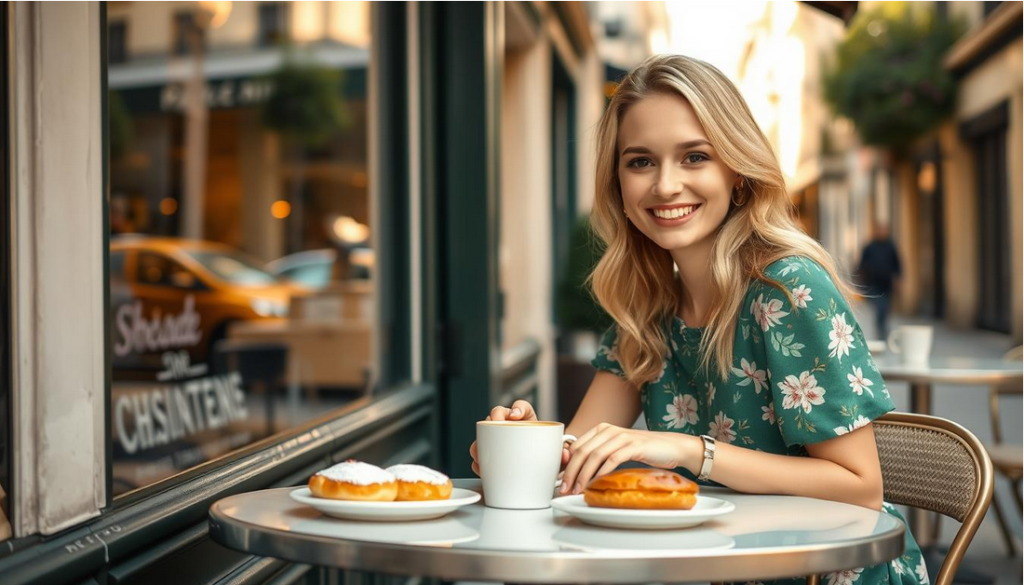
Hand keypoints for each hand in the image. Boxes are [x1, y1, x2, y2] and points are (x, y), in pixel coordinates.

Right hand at [468, 400, 570, 475]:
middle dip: (495, 417)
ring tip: (483, 451)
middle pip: (498, 413)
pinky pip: (479, 452)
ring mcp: (497, 438)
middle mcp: (509, 425)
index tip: (517, 414)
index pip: (522, 406)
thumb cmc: (546, 454)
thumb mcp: (555, 453)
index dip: (519, 407)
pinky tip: (482, 466)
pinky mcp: (490, 453)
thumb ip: (562, 454)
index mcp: (527, 420)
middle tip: (496, 424)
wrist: (538, 466)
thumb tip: (565, 455)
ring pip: (484, 432)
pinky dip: (478, 459)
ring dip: (481, 440)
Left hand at [559, 423, 699, 493]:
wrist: (671, 447)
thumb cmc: (642, 450)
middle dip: (570, 472)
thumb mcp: (616, 449)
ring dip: (583, 475)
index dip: (565, 464)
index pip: (576, 446)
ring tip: (577, 489)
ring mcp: (622, 437)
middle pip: (582, 451)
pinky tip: (596, 482)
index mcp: (601, 429)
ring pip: (594, 456)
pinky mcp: (634, 446)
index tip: (558, 480)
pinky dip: (602, 471)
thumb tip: (575, 471)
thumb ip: (598, 455)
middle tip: (564, 488)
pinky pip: (613, 459)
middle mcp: (609, 430)